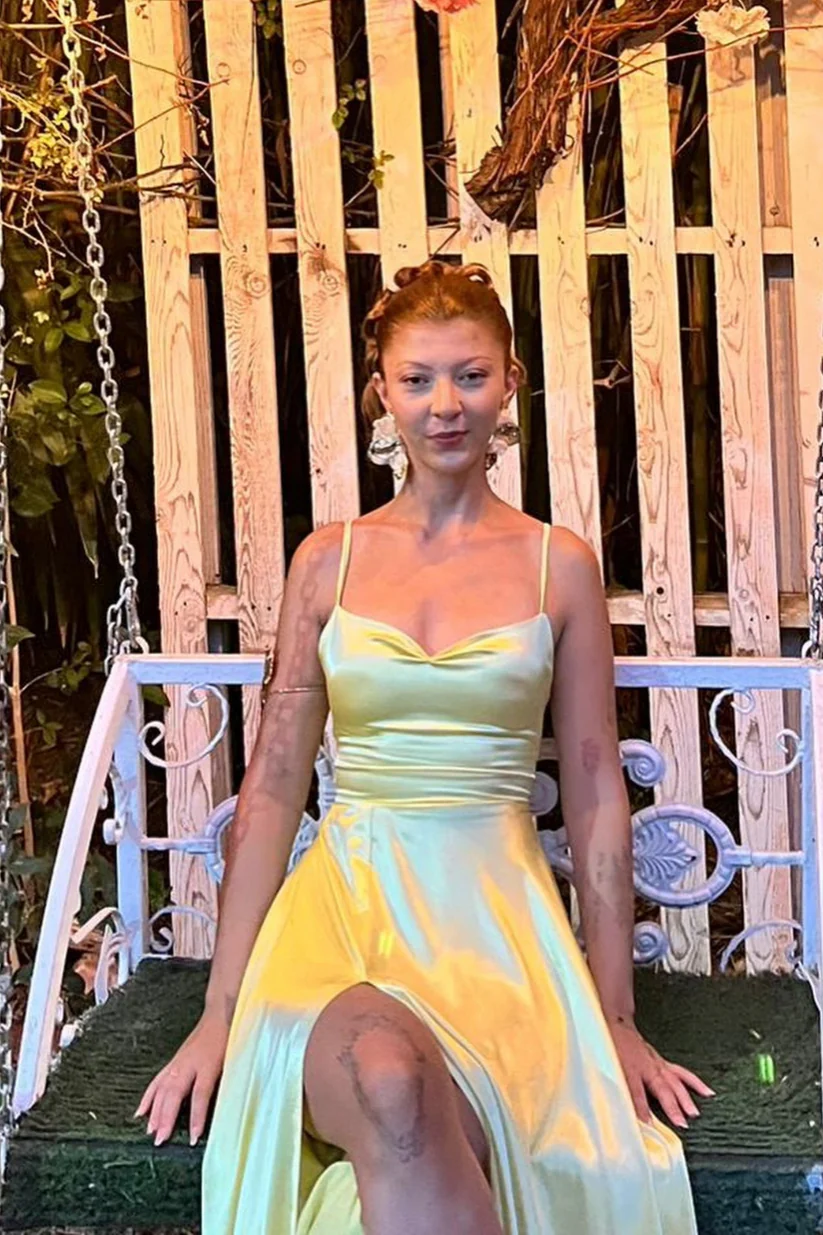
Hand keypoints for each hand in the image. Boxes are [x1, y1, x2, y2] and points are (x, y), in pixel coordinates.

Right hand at [134, 1010, 229, 1146]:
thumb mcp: (235, 1060)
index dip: (196, 1117)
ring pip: (162, 1089)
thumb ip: (229, 1082)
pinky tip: (140, 1112)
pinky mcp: (173, 1062)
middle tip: (161, 1140)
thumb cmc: (230, 1039)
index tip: (193, 1138)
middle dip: (166, 1118)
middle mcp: (188, 1064)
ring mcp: (178, 1063)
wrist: (219, 1015)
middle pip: (174, 1093)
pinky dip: (148, 1097)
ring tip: (150, 1132)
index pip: (200, 1095)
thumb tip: (231, 1106)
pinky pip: (157, 1081)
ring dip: (154, 1111)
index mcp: (208, 1064)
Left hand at [607, 1016, 714, 1129]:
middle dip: (672, 1106)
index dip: (642, 1108)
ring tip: (695, 1114)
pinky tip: (707, 1092)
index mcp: (631, 1068)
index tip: (648, 1124)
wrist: (616, 1024)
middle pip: (662, 1088)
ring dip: (685, 1098)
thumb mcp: (606, 1067)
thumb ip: (614, 1088)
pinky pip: (681, 1073)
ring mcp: (658, 1063)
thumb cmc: (611, 1046)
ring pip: (675, 1081)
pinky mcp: (663, 1062)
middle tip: (681, 1124)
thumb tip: (617, 1109)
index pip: (636, 1091)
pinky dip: (695, 1083)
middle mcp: (648, 1066)